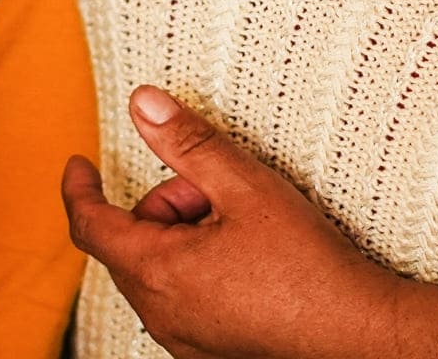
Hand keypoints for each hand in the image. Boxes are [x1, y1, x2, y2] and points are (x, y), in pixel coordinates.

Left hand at [62, 86, 437, 358]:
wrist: (359, 335)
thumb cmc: (306, 264)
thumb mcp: (243, 186)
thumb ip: (186, 143)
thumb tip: (140, 103)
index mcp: (157, 272)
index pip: (89, 225)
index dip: (79, 188)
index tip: (79, 163)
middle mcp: (161, 314)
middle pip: (133, 243)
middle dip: (165, 205)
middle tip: (218, 191)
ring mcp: (185, 339)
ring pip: (159, 271)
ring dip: (184, 237)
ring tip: (242, 226)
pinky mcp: (211, 351)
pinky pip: (183, 299)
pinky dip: (199, 269)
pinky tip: (249, 259)